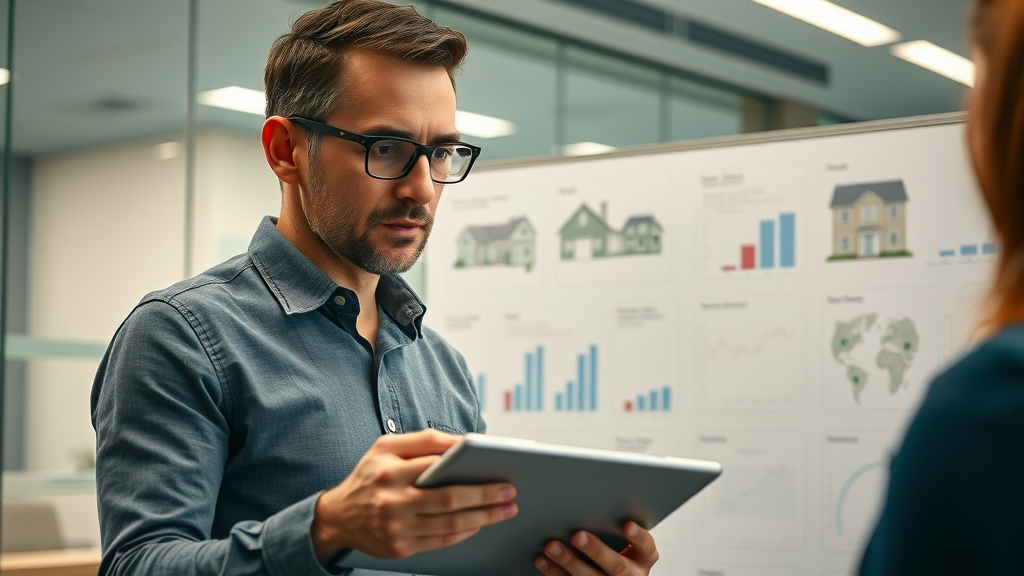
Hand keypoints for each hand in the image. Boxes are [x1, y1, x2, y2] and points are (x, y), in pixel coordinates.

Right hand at [310, 429, 517, 562]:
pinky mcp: (400, 548)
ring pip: (449, 524)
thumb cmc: (370, 475)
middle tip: (509, 493)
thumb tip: (462, 441)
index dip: (469, 468)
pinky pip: (441, 541)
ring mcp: (396, 528)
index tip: (497, 468)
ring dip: (483, 518)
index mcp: (389, 471)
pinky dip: (464, 532)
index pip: (436, 466)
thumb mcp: (386, 447)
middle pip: (449, 499)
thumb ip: (423, 440)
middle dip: (485, 497)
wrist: (339, 517)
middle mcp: (392, 501)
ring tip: (505, 510)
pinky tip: (480, 523)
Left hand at [534, 522, 658, 575]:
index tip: (627, 525)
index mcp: (641, 558)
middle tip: (578, 535)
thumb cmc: (614, 545)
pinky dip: (553, 571)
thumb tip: (590, 493)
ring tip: (552, 546)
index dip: (638, 537)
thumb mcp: (622, 536)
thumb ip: (614, 522)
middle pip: (616, 566)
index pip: (646, 548)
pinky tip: (542, 559)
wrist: (606, 571)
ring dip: (569, 561)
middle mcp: (629, 574)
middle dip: (596, 550)